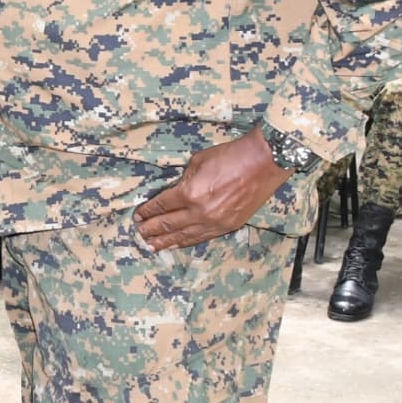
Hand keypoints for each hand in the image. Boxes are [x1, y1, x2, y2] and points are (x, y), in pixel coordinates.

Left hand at [134, 133, 288, 250]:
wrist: (263, 163)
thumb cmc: (230, 156)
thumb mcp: (198, 162)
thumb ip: (184, 179)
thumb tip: (176, 190)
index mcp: (189, 193)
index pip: (162, 205)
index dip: (148, 211)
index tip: (138, 215)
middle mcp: (200, 211)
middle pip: (169, 224)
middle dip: (152, 229)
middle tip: (139, 233)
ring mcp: (215, 221)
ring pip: (184, 235)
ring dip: (166, 241)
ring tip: (151, 246)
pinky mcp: (228, 226)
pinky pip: (202, 237)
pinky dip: (187, 241)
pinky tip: (177, 244)